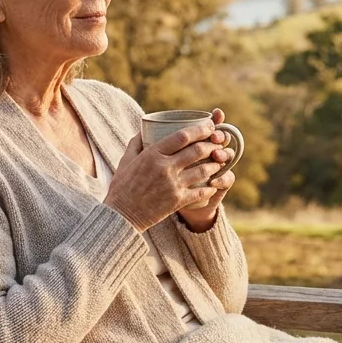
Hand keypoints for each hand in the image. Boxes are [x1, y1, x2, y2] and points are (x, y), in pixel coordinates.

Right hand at [102, 112, 229, 231]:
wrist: (121, 216)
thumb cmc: (122, 187)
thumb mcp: (125, 161)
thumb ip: (136, 143)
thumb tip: (143, 129)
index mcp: (152, 154)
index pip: (182, 136)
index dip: (200, 129)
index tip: (209, 126)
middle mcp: (164, 167)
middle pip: (197, 150)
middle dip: (212, 144)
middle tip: (218, 143)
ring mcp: (172, 185)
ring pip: (203, 170)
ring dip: (215, 164)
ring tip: (219, 161)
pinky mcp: (177, 201)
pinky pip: (201, 191)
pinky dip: (210, 187)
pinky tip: (213, 184)